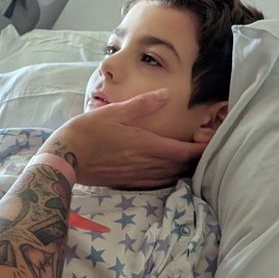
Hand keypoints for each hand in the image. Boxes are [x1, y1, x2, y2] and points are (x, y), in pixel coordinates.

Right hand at [39, 89, 206, 188]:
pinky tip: (167, 173)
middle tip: (207, 151)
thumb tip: (166, 94)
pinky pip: (155, 183)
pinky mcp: (127, 182)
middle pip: (180, 167)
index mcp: (146, 145)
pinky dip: (167, 178)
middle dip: (195, 161)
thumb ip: (143, 105)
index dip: (200, 150)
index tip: (213, 144)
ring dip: (182, 170)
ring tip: (191, 162)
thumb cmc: (88, 131)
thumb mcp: (114, 112)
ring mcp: (137, 176)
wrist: (65, 158)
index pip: (182, 152)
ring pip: (169, 177)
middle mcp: (146, 164)